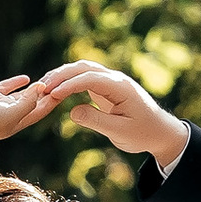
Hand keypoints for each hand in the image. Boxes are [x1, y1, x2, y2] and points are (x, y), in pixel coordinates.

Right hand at [0, 76, 54, 163]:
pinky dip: (16, 83)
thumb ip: (27, 102)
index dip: (54, 100)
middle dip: (47, 93)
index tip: (68, 89)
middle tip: (62, 80)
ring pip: (21, 95)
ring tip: (48, 78)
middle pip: (34, 102)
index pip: (41, 110)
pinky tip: (26, 78)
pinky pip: (6, 87)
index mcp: (17, 122)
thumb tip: (42, 87)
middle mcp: (10, 114)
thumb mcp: (9, 115)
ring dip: (34, 87)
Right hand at [43, 59, 190, 173]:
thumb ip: (96, 121)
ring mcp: (110, 81)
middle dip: (61, 75)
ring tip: (43, 88)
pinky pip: (83, 78)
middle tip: (40, 89)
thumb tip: (72, 111)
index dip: (69, 84)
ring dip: (62, 76)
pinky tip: (54, 90)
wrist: (159, 132)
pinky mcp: (105, 87)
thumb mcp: (119, 132)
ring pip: (82, 70)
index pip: (90, 79)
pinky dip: (68, 81)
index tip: (51, 94)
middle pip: (83, 67)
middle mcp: (115, 79)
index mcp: (121, 87)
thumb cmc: (143, 133)